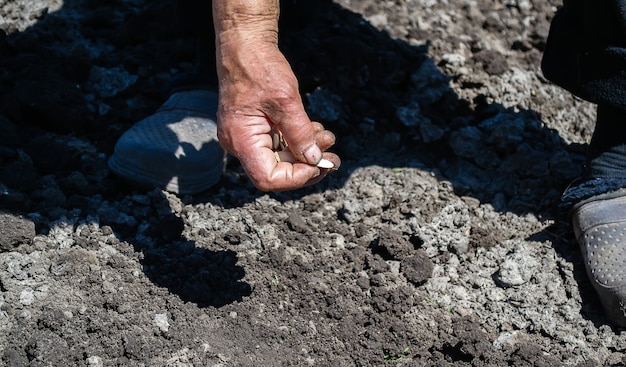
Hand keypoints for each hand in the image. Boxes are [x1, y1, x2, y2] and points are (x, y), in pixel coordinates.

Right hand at [213, 0, 339, 190]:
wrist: (245, 45)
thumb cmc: (259, 68)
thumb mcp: (286, 101)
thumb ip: (300, 134)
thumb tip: (314, 159)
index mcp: (241, 139)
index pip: (268, 178)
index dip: (297, 177)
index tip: (319, 165)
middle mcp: (239, 143)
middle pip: (276, 170)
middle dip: (308, 164)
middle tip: (333, 157)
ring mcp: (246, 136)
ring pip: (281, 157)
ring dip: (307, 150)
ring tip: (327, 136)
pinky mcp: (255, 129)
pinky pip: (278, 143)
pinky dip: (298, 139)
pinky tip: (314, 128)